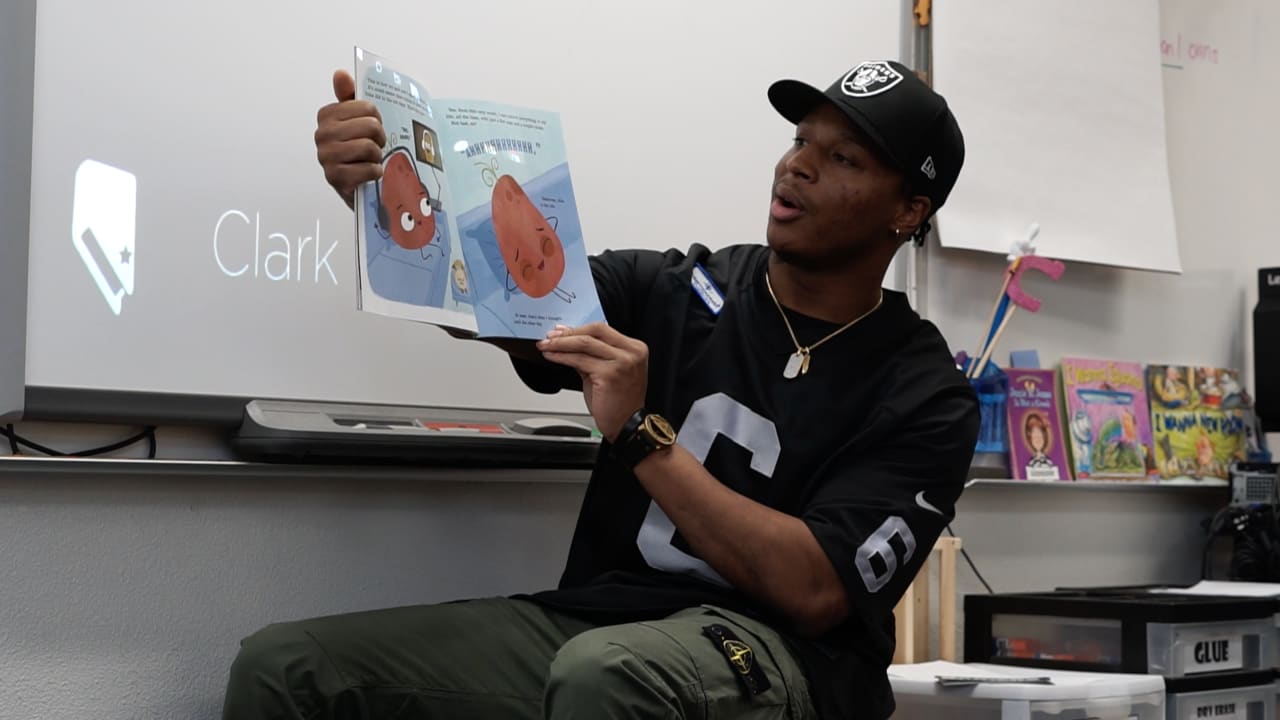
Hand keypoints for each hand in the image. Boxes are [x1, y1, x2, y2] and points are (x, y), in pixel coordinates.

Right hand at [315, 70, 386, 208]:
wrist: (355, 185)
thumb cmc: (356, 151)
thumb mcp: (354, 121)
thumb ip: (348, 97)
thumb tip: (340, 73)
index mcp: (327, 115)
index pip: (367, 107)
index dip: (377, 119)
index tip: (372, 128)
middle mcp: (322, 134)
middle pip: (370, 126)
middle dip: (379, 138)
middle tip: (376, 145)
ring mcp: (326, 156)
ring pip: (369, 147)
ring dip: (377, 156)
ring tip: (371, 159)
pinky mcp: (335, 178)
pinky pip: (368, 169)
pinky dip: (375, 172)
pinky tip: (369, 173)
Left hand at [536, 323, 647, 440]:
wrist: (626, 426)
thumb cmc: (618, 403)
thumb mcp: (606, 372)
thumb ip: (591, 356)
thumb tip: (568, 341)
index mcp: (634, 348)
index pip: (602, 329)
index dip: (578, 328)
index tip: (561, 331)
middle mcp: (631, 352)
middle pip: (594, 331)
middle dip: (568, 333)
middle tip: (550, 337)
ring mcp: (622, 362)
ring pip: (585, 344)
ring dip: (561, 344)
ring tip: (546, 346)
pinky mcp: (609, 374)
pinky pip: (579, 360)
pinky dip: (562, 357)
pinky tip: (552, 357)